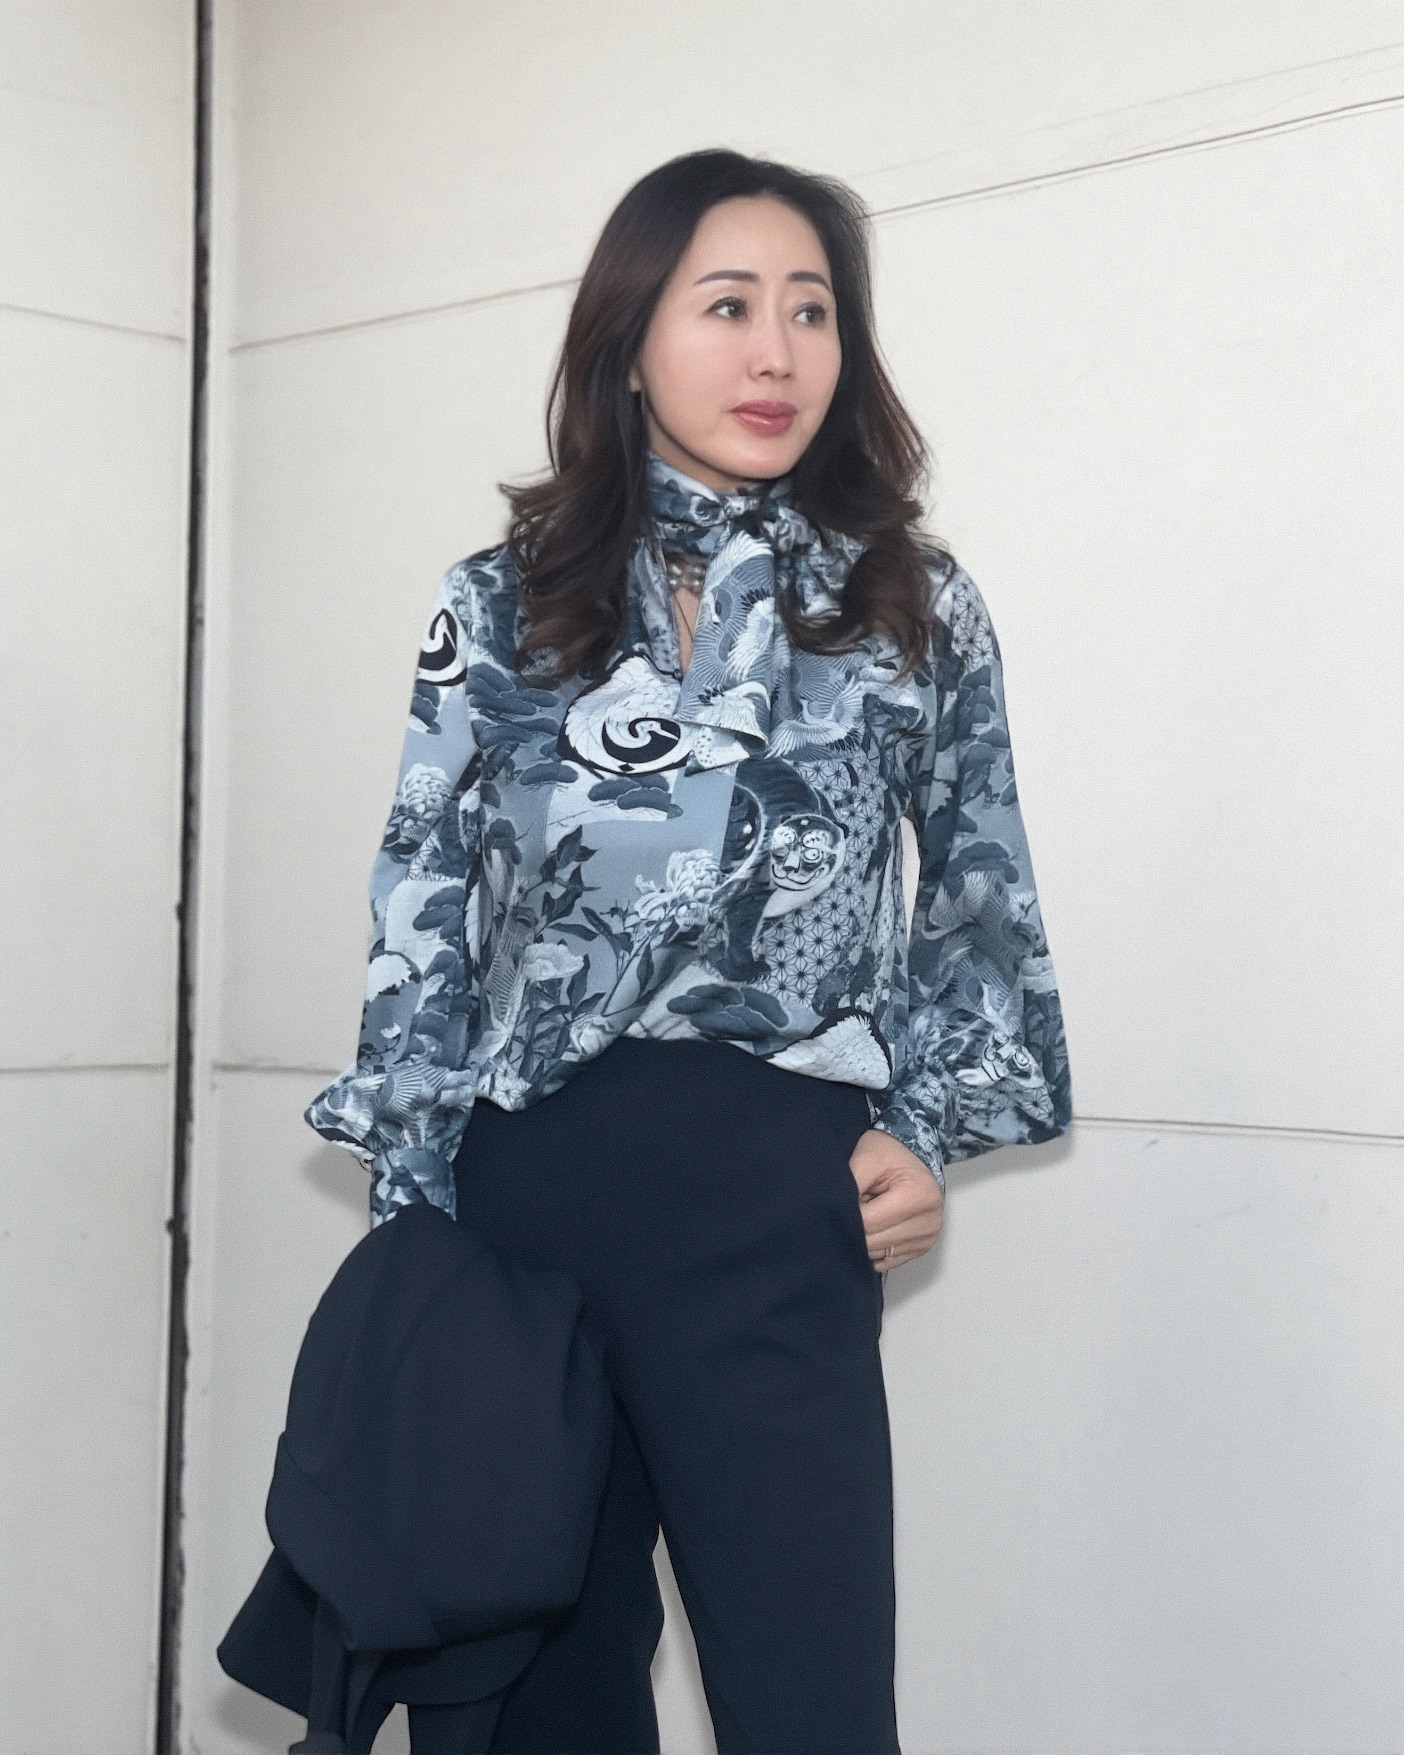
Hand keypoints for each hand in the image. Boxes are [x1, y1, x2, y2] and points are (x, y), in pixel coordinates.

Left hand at [848, 1129, 944, 1271]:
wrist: (915, 1156)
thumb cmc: (890, 1154)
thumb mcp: (867, 1158)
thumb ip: (851, 1184)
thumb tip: (835, 1212)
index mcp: (917, 1196)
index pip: (870, 1222)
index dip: (848, 1215)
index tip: (840, 1203)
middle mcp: (928, 1221)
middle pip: (875, 1242)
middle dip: (855, 1228)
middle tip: (853, 1206)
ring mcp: (927, 1237)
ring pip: (879, 1254)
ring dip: (865, 1238)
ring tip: (868, 1213)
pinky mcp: (922, 1247)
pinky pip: (889, 1260)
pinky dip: (876, 1248)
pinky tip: (875, 1228)